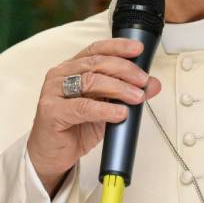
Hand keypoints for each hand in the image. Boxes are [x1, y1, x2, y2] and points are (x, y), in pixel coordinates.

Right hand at [27, 38, 160, 193]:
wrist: (53, 155)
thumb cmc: (75, 128)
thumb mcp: (108, 108)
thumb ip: (127, 94)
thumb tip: (152, 85)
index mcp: (73, 68)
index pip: (96, 49)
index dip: (118, 47)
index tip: (138, 50)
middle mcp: (61, 75)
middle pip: (97, 63)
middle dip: (125, 70)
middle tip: (143, 81)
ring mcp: (53, 92)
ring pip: (91, 81)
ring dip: (119, 88)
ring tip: (136, 97)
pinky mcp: (51, 111)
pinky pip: (82, 107)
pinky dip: (105, 109)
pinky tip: (119, 113)